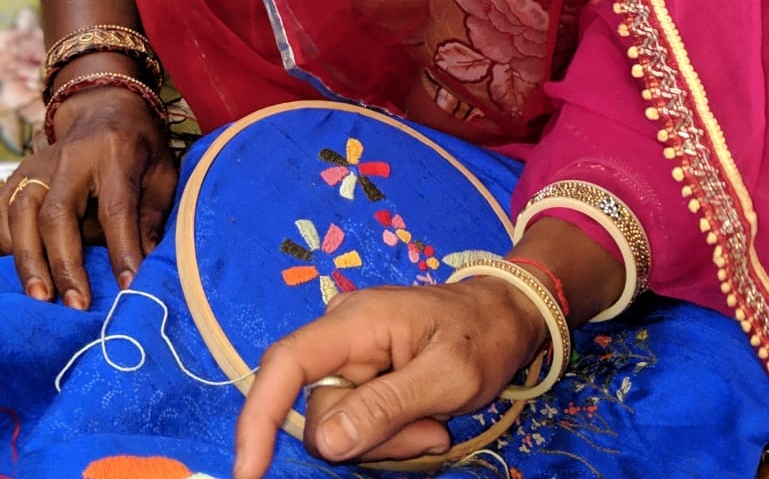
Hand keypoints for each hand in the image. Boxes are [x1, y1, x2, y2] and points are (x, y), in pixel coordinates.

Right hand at [0, 87, 176, 308]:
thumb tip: (148, 263)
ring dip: (28, 260)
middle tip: (74, 304)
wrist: (106, 109)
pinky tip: (17, 273)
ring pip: (20, 213)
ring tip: (41, 298)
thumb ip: (154, 215)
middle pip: (57, 213)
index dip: (121, 248)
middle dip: (63, 263)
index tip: (127, 285)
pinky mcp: (19, 174)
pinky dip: (6, 244)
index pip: (116, 207)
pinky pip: (1, 211)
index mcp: (116, 152)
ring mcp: (39, 164)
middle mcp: (71, 156)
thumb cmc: (140, 148)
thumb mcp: (162, 172)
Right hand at [233, 276, 546, 478]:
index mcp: (355, 321)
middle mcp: (340, 335)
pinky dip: (389, 436)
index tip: (249, 472)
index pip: (286, 363)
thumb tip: (325, 442)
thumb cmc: (483, 336)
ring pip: (338, 427)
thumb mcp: (447, 376)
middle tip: (430, 432)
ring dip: (387, 441)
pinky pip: (356, 424)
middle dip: (369, 439)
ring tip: (434, 423)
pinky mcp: (361, 377)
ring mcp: (349, 358)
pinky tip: (425, 422)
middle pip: (319, 412)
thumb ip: (386, 407)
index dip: (258, 417)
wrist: (507, 317)